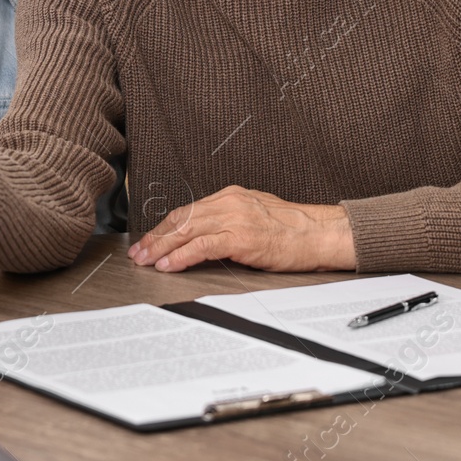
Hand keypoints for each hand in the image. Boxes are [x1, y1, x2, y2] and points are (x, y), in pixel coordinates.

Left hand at [129, 186, 355, 272]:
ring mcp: (235, 218)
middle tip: (138, 252)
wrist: (322, 233)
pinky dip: (182, 256)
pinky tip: (169, 265)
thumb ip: (231, 221)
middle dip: (155, 236)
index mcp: (231, 196)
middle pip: (181, 218)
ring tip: (146, 260)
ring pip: (186, 230)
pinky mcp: (242, 238)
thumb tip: (207, 235)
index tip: (150, 239)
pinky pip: (203, 245)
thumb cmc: (295, 230)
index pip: (188, 210)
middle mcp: (229, 202)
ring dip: (162, 247)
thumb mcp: (257, 215)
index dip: (164, 226)